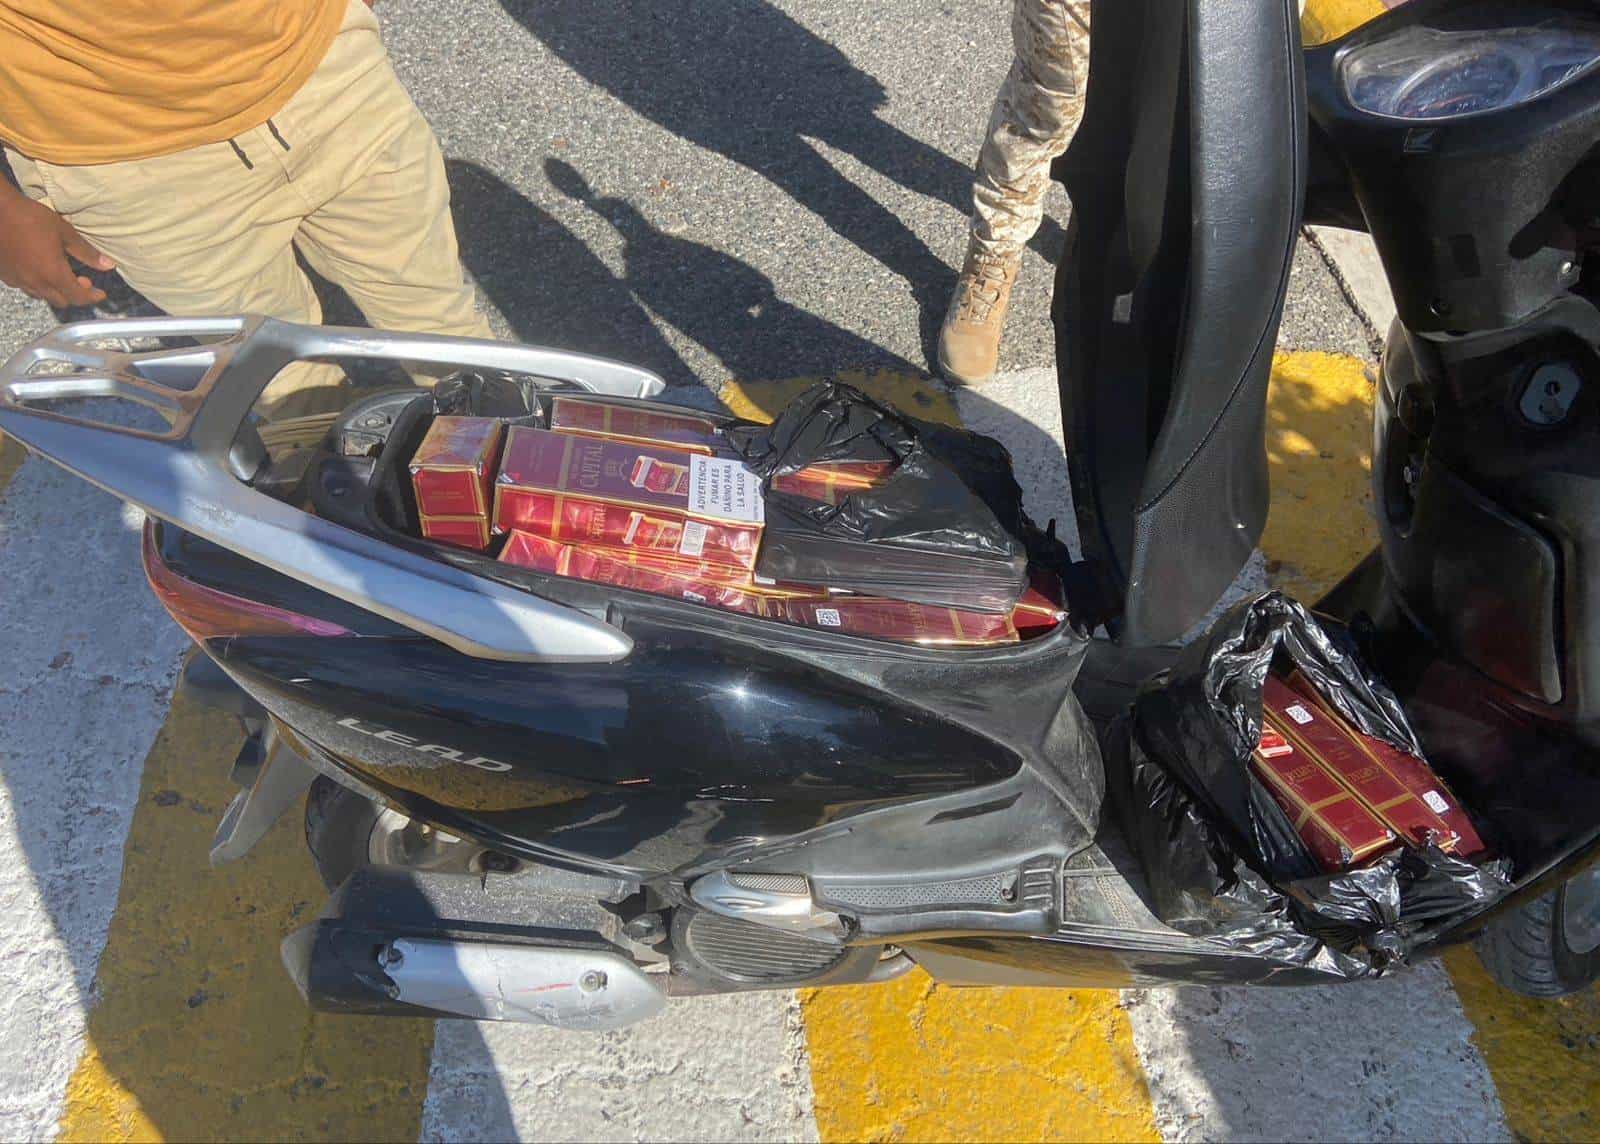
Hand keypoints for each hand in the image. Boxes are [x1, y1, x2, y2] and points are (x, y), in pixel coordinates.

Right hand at [0, 188, 114, 308]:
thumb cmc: (31, 217)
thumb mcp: (64, 232)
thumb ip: (86, 252)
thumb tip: (109, 265)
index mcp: (53, 274)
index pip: (78, 297)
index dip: (92, 297)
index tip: (101, 293)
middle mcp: (35, 283)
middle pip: (61, 301)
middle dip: (75, 294)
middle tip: (82, 279)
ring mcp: (17, 280)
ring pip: (42, 296)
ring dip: (56, 291)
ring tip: (61, 274)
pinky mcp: (4, 275)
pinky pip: (25, 287)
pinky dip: (38, 284)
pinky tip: (39, 270)